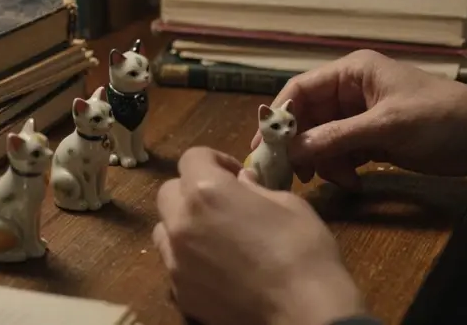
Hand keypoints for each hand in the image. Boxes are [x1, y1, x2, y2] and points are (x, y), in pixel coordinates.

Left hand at [153, 147, 365, 324]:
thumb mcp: (287, 202)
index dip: (214, 160)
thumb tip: (242, 181)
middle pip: (169, 192)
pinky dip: (188, 259)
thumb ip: (255, 187)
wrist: (301, 309)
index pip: (191, 158)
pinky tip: (218, 268)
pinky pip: (174, 264)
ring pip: (164, 229)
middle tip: (222, 202)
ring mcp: (176, 260)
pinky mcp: (180, 292)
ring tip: (214, 236)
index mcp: (206, 190)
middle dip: (191, 191)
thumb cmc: (301, 248)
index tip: (234, 174)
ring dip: (183, 224)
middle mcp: (181, 222)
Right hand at [251, 50, 466, 186]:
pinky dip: (341, 168)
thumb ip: (336, 138)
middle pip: (308, 117)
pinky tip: (355, 181)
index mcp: (352, 72)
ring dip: (326, 162)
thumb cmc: (440, 120)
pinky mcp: (372, 138)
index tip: (263, 147)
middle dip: (303, 146)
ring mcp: (361, 115)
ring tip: (344, 181)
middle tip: (294, 176)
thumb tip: (290, 151)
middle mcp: (351, 90)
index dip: (279, 117)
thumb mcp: (386, 127)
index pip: (300, 89)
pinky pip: (341, 152)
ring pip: (322, 139)